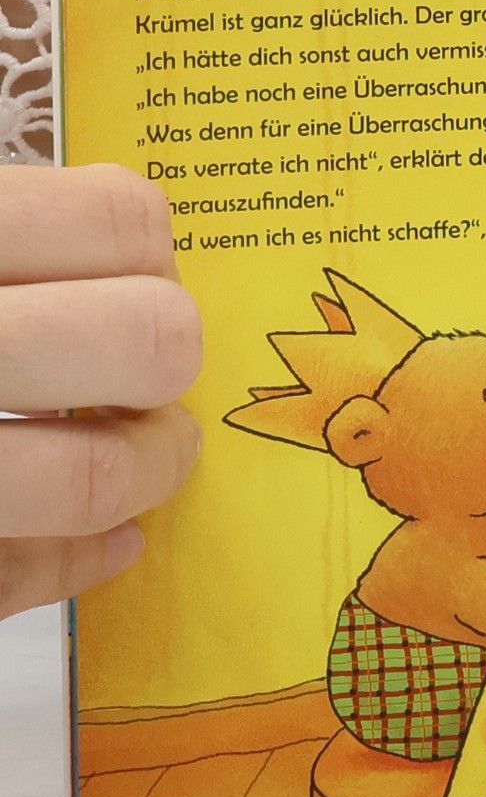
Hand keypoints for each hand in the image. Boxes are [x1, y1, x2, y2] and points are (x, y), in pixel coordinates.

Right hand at [0, 166, 200, 618]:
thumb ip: (14, 229)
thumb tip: (137, 225)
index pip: (124, 218)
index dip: (146, 255)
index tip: (125, 275)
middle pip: (150, 340)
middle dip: (160, 364)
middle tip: (128, 375)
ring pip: (91, 482)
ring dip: (135, 475)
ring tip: (119, 461)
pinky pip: (11, 578)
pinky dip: (67, 564)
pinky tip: (93, 544)